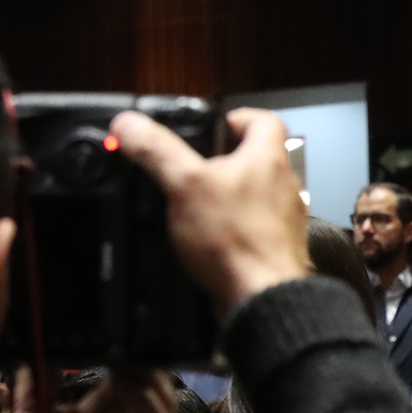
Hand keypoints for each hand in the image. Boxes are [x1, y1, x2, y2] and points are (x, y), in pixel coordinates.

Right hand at [108, 106, 311, 313]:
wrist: (262, 295)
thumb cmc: (235, 240)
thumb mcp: (185, 186)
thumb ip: (157, 152)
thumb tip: (129, 125)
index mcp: (268, 160)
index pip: (264, 120)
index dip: (239, 117)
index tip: (216, 125)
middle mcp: (283, 187)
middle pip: (259, 159)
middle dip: (226, 160)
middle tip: (196, 166)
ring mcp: (283, 220)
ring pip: (257, 195)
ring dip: (230, 196)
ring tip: (197, 203)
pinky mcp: (276, 248)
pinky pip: (255, 228)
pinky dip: (234, 228)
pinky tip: (210, 239)